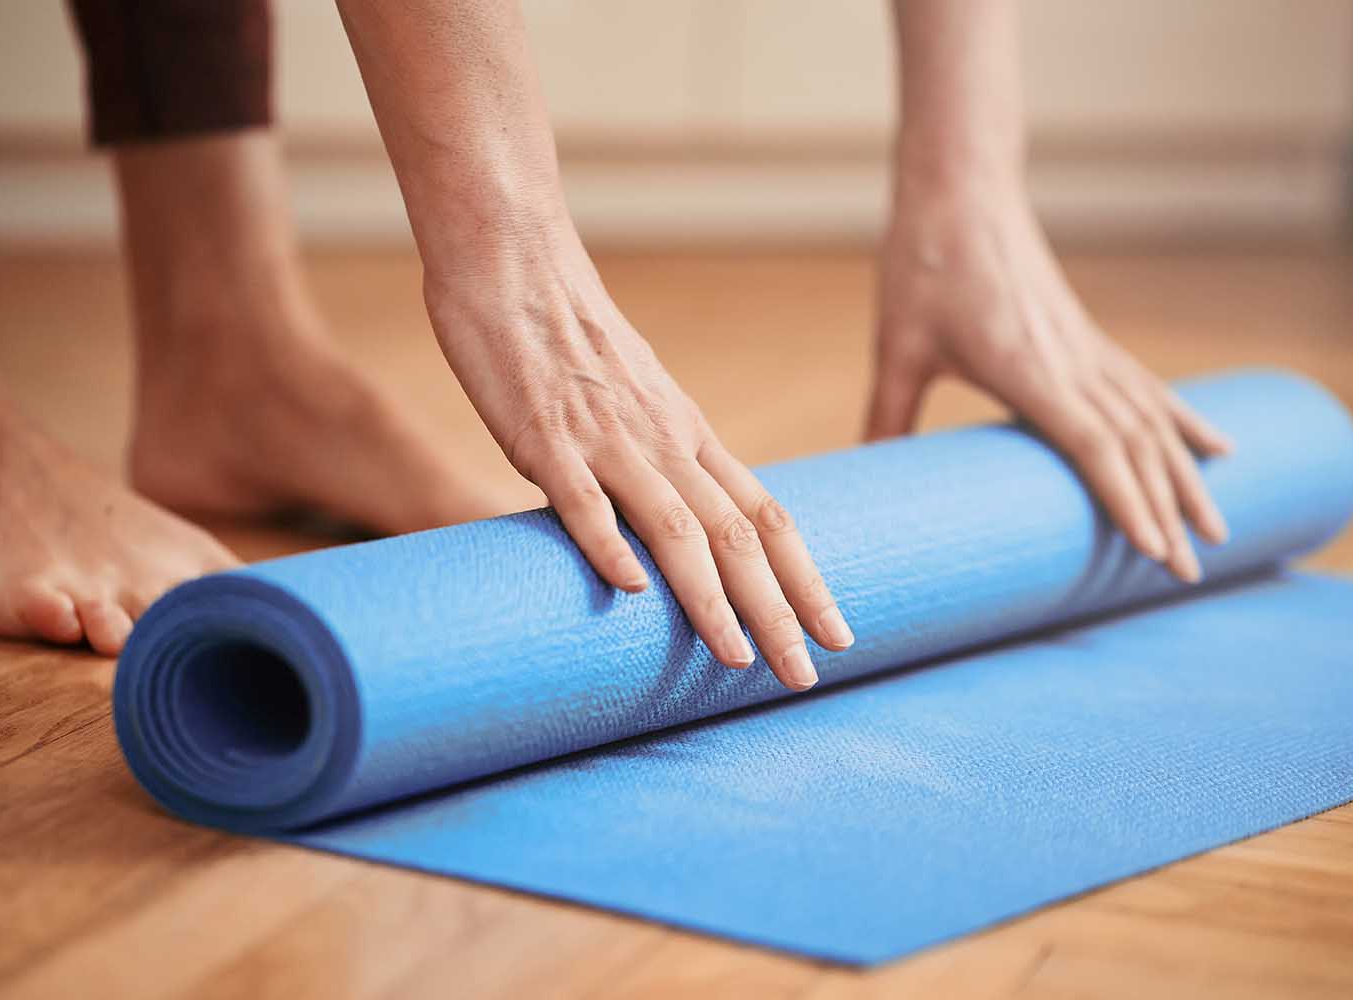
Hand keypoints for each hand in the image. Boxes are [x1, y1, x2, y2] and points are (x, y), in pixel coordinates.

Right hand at [424, 222, 852, 689]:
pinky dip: (609, 544)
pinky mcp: (544, 435)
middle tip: (806, 676)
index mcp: (689, 435)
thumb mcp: (636, 400)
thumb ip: (656, 457)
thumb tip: (668, 524)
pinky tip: (629, 592)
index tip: (836, 634)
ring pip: (676, 526)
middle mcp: (664, 441)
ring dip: (711, 598)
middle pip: (738, 535)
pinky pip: (582, 498)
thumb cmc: (568, 334)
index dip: (805, 579)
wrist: (515, 262)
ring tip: (737, 659)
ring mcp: (607, 439)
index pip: (766, 516)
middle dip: (777, 611)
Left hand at [867, 163, 1231, 581]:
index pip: (1092, 443)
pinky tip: (1220, 448)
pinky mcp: (1087, 337)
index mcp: (1027, 366)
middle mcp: (1072, 359)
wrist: (961, 188)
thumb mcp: (897, 347)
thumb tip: (866, 477)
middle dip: (1166, 511)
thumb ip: (887, 416)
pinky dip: (1185, 421)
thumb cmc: (924, 264)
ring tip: (1218, 530)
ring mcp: (1087, 347)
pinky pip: (1149, 388)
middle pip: (1135, 445)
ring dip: (1186, 477)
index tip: (1153, 551)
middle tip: (1188, 575)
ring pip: (1153, 420)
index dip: (1125, 498)